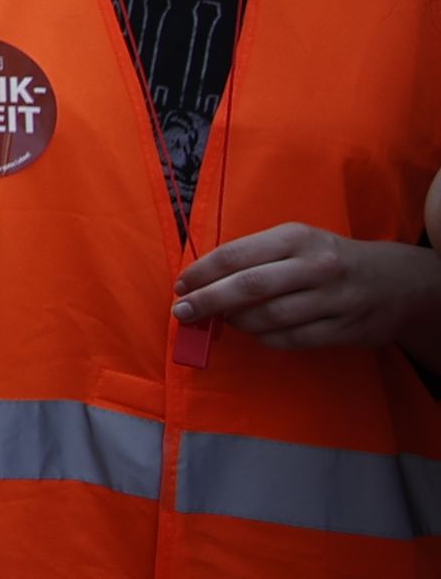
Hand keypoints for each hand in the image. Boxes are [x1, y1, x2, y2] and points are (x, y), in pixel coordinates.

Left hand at [176, 225, 440, 351]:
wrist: (397, 282)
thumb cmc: (329, 258)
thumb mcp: (296, 242)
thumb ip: (255, 257)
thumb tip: (203, 279)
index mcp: (296, 238)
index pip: (237, 255)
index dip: (202, 272)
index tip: (180, 286)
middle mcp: (315, 266)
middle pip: (249, 287)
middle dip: (209, 301)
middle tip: (183, 311)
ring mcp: (332, 299)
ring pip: (269, 318)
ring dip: (236, 323)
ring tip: (221, 321)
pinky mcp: (344, 329)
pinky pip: (292, 340)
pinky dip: (265, 338)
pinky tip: (254, 333)